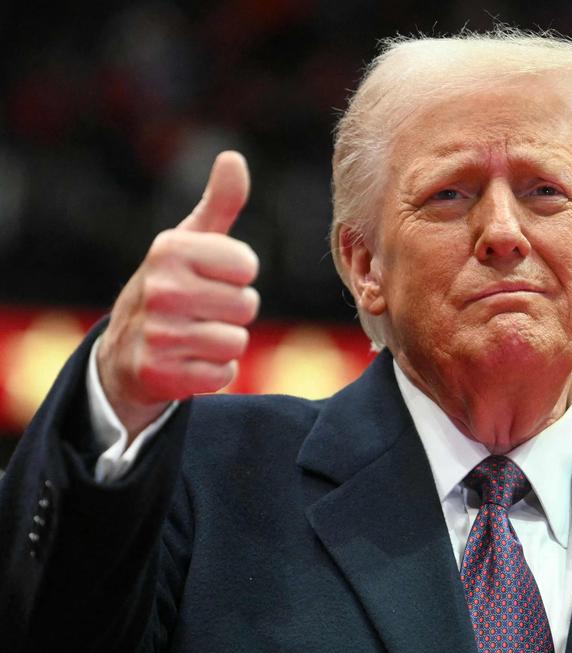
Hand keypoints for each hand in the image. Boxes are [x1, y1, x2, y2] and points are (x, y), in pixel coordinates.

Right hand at [97, 151, 260, 440]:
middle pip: (247, 305)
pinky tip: (188, 361)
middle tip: (202, 311)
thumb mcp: (190, 242)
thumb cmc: (171, 286)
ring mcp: (157, 334)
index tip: (210, 277)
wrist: (124, 352)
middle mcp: (159, 289)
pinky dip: (214, 372)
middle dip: (232, 312)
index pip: (247, 265)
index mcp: (169, 250)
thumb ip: (219, 203)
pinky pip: (224, 374)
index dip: (237, 276)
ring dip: (224, 343)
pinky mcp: (161, 374)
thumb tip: (233, 158)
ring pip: (237, 341)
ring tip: (194, 335)